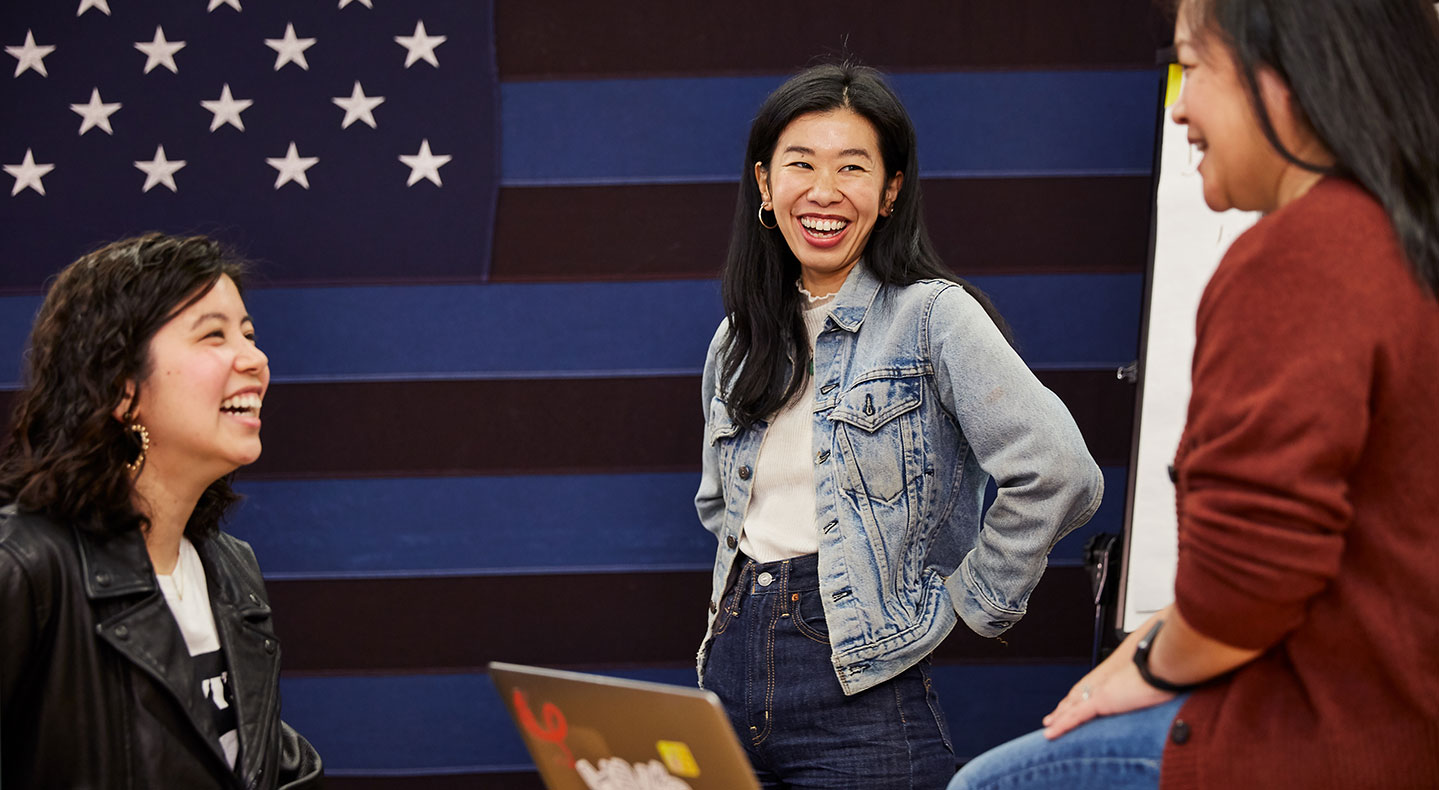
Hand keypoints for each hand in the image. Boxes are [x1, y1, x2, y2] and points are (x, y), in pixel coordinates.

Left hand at [1041, 620, 1174, 739]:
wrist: (1165, 662)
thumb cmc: (1167, 669)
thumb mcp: (1157, 681)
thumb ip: (1151, 687)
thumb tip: (1159, 691)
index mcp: (1116, 679)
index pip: (1092, 691)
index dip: (1080, 699)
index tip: (1072, 705)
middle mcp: (1105, 683)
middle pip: (1077, 698)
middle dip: (1064, 709)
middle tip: (1052, 718)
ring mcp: (1101, 691)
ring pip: (1073, 708)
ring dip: (1060, 719)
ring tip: (1049, 729)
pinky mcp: (1100, 701)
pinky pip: (1075, 716)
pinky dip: (1062, 725)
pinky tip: (1052, 732)